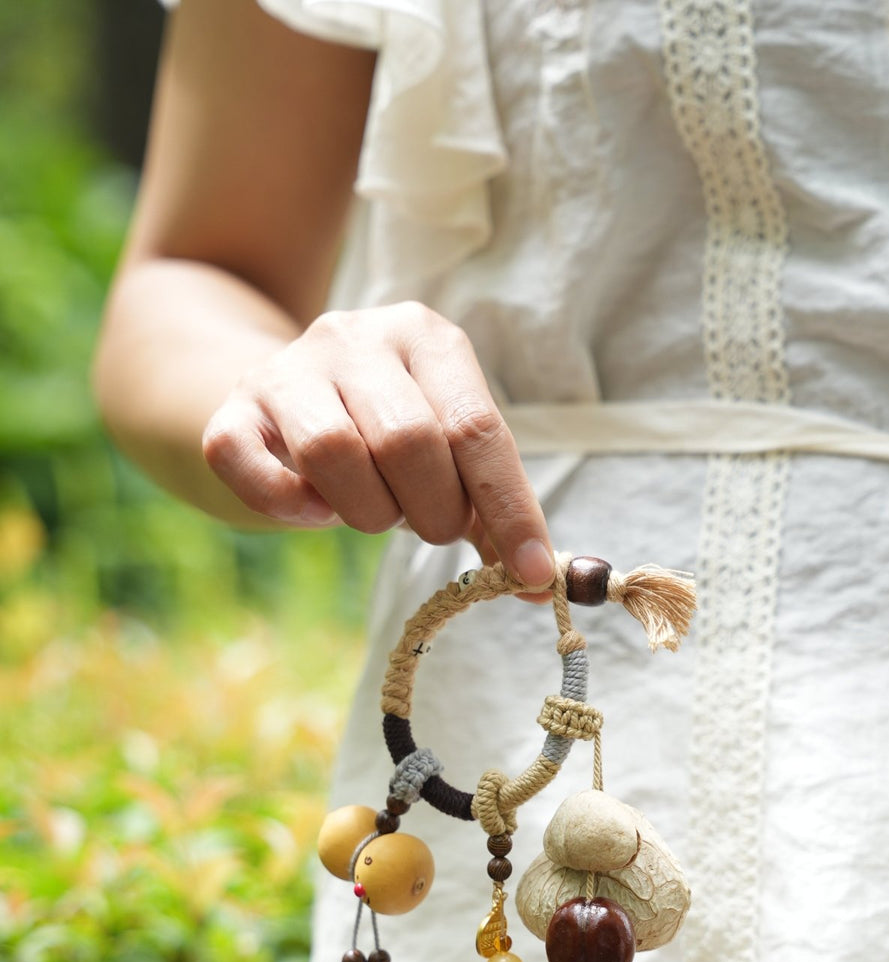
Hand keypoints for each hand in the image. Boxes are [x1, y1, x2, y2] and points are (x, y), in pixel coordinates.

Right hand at [202, 302, 554, 587]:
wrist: (288, 401)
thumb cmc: (388, 439)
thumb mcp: (449, 458)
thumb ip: (493, 513)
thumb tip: (541, 584)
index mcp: (427, 338)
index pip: (477, 429)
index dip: (509, 510)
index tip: (532, 572)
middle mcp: (356, 337)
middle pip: (407, 439)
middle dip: (434, 511)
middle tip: (435, 526)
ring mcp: (287, 368)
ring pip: (332, 452)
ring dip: (367, 511)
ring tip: (377, 512)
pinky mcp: (233, 409)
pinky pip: (247, 462)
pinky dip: (289, 505)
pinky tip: (316, 509)